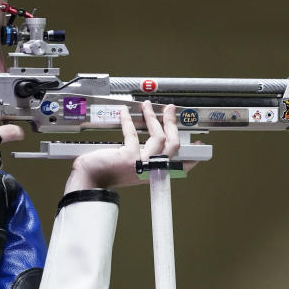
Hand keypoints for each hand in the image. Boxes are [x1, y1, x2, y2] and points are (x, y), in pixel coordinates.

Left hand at [64, 101, 185, 192]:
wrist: (90, 182)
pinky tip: (125, 112)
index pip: (179, 167)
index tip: (198, 144)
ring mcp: (142, 165)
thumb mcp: (132, 169)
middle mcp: (151, 171)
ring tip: (147, 106)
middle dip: (172, 123)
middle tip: (170, 109)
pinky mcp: (130, 158)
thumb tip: (153, 141)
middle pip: (173, 144)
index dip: (192, 155)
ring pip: (157, 137)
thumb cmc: (108, 174)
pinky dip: (128, 120)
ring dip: (152, 117)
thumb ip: (144, 159)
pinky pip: (132, 134)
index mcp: (154, 175)